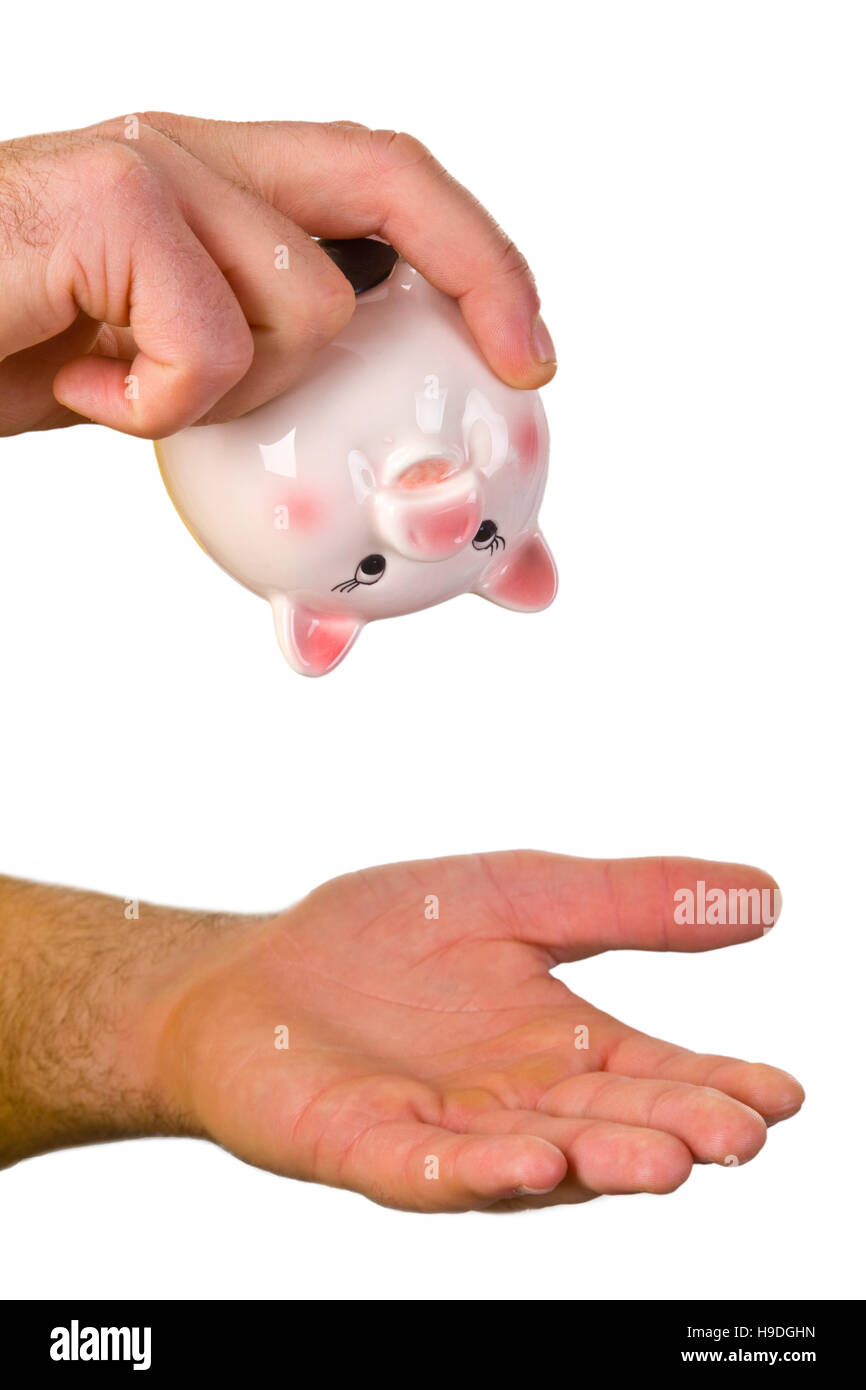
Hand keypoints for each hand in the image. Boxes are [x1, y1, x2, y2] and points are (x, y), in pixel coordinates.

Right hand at [0, 115, 555, 437]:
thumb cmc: (10, 356)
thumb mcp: (165, 397)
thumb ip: (267, 427)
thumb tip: (379, 556)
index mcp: (220, 191)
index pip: (384, 191)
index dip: (478, 261)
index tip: (529, 359)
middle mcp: (198, 157)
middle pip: (392, 176)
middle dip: (485, 271)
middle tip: (523, 365)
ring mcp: (155, 165)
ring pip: (309, 302)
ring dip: (240, 394)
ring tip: (134, 391)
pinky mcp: (113, 196)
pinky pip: (215, 341)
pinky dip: (160, 404)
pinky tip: (82, 382)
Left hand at [151, 852, 803, 1211]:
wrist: (253, 973)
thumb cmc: (383, 940)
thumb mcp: (519, 895)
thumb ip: (629, 900)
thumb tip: (767, 897)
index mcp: (560, 1049)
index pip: (655, 1075)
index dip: (718, 1085)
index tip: (783, 1095)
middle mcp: (518, 1106)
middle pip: (610, 1127)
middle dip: (675, 1135)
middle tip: (738, 1138)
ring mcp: (445, 1134)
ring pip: (536, 1160)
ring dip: (599, 1164)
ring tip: (663, 1161)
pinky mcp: (366, 1147)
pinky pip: (429, 1168)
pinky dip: (481, 1170)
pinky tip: (531, 1162)